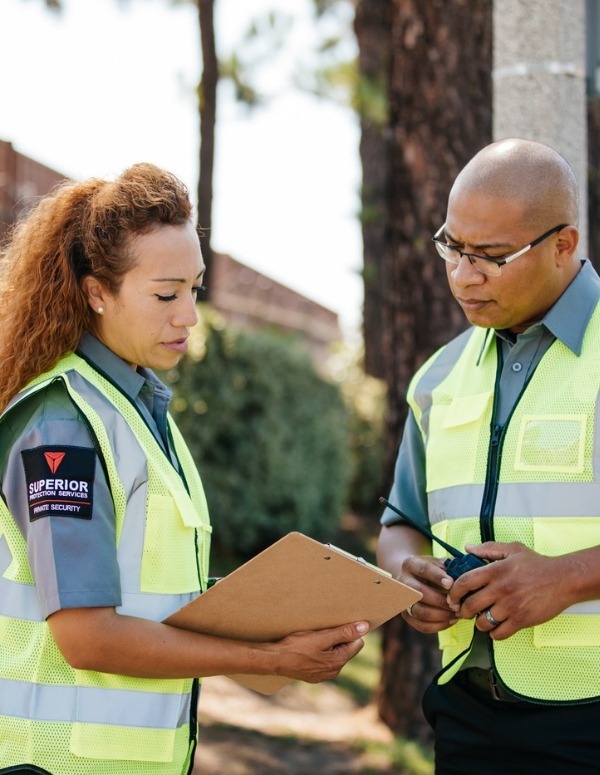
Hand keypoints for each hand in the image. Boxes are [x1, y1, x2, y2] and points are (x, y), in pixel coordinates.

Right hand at [273, 621, 368, 682]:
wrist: (274, 660)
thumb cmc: (296, 647)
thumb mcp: (321, 637)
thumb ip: (344, 633)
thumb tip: (364, 627)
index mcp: (338, 662)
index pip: (357, 644)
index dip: (350, 633)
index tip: (338, 625)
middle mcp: (334, 671)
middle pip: (346, 650)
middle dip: (339, 639)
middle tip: (323, 631)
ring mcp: (323, 675)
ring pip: (334, 655)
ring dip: (329, 645)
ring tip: (315, 638)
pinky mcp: (313, 675)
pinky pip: (324, 661)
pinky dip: (320, 652)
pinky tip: (308, 648)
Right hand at [396, 554, 456, 633]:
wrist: (415, 578)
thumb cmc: (433, 570)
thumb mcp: (439, 563)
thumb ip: (451, 568)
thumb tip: (467, 575)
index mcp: (411, 564)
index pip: (423, 569)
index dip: (437, 577)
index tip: (451, 584)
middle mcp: (403, 581)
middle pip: (420, 593)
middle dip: (441, 601)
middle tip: (458, 605)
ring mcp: (403, 600)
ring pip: (420, 611)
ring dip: (441, 615)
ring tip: (456, 614)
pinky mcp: (406, 616)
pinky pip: (422, 626)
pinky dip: (439, 625)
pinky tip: (451, 620)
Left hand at [447, 541, 575, 639]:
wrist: (563, 579)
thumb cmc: (537, 564)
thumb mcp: (512, 549)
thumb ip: (488, 549)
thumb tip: (467, 548)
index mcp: (495, 570)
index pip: (464, 582)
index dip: (454, 592)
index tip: (452, 598)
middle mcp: (500, 589)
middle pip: (470, 605)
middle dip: (463, 611)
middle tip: (464, 611)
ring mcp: (511, 606)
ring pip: (483, 622)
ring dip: (479, 623)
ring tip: (482, 618)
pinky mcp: (522, 620)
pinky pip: (499, 633)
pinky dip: (494, 633)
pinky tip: (496, 626)